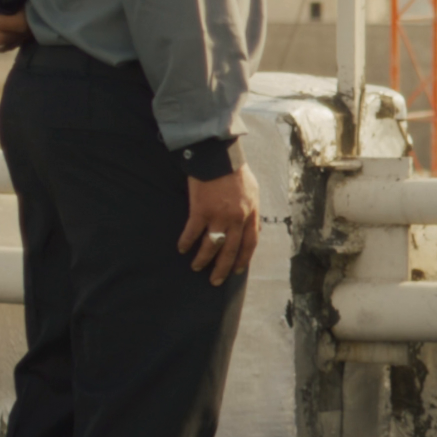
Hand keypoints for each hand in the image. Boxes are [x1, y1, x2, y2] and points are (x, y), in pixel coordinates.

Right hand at [179, 166, 260, 285]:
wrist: (219, 156)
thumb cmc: (235, 171)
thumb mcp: (252, 190)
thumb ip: (252, 210)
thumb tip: (254, 226)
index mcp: (251, 213)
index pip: (250, 243)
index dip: (243, 258)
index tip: (237, 270)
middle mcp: (237, 218)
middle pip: (230, 250)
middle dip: (223, 268)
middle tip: (216, 281)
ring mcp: (219, 215)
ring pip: (211, 246)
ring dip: (203, 259)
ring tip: (197, 267)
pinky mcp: (201, 210)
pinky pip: (193, 233)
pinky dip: (187, 243)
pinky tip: (182, 249)